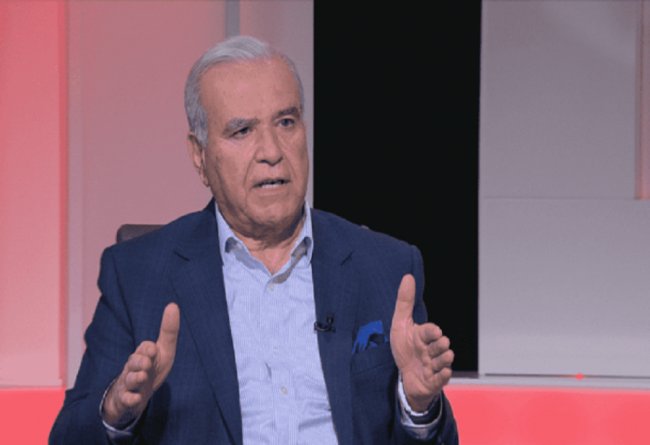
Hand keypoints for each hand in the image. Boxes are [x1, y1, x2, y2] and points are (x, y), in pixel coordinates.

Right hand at [102, 303, 179, 428]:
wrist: (136, 394)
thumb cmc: (153, 368)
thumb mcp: (164, 351)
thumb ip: (169, 331)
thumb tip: (173, 304)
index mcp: (143, 354)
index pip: (145, 348)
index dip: (148, 349)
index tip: (153, 350)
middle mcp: (134, 367)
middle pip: (134, 362)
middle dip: (139, 362)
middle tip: (146, 363)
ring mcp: (129, 383)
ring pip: (129, 379)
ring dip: (135, 378)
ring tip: (142, 377)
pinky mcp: (126, 399)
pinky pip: (126, 399)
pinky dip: (130, 399)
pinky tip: (135, 399)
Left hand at [390, 275, 453, 411]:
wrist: (404, 377)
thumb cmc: (405, 349)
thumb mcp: (400, 324)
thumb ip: (404, 302)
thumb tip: (408, 277)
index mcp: (422, 337)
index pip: (428, 332)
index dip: (431, 332)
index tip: (435, 331)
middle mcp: (430, 351)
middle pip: (438, 347)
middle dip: (440, 345)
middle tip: (442, 342)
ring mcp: (432, 367)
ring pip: (442, 362)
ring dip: (444, 359)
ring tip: (446, 356)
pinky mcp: (432, 381)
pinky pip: (440, 379)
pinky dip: (442, 376)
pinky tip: (445, 372)